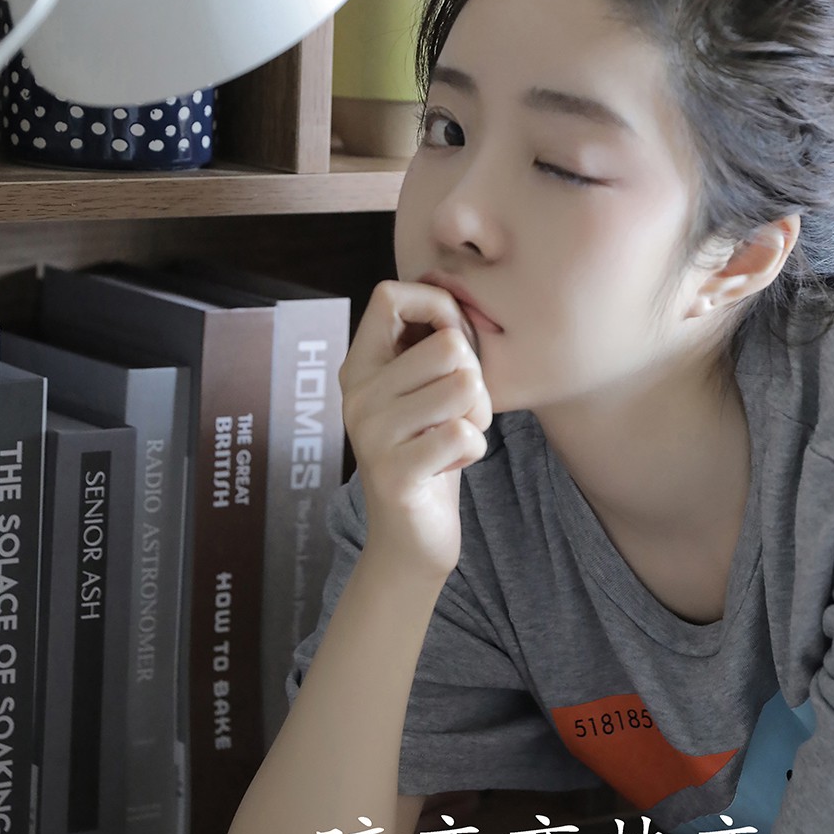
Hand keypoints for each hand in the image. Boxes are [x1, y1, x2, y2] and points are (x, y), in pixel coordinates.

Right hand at [338, 280, 493, 578]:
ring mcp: (371, 434)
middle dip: (475, 379)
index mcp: (360, 366)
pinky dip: (474, 451)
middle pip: (449, 345)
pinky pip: (466, 435)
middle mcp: (357, 395)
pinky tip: (449, 465)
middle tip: (458, 411)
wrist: (409, 538)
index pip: (390, 294)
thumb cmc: (428, 451)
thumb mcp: (422, 391)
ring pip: (464, 387)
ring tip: (454, 436)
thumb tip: (457, 297)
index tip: (452, 342)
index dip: (437, 306)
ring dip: (477, 416)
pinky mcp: (394, 473)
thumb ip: (431, 345)